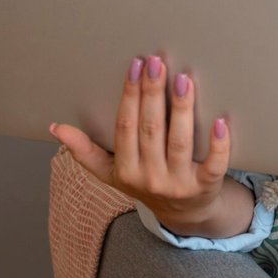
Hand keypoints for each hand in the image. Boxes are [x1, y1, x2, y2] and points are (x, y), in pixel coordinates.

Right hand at [50, 53, 231, 230]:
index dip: (130, 95)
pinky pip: (214, 164)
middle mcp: (151, 178)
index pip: (126, 126)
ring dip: (181, 109)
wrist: (186, 215)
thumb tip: (57, 128)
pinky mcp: (207, 186)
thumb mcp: (112, 172)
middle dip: (153, 93)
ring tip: (183, 80)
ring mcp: (179, 184)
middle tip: (157, 62)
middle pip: (151, 129)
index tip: (135, 66)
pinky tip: (220, 121)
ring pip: (179, 141)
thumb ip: (85, 151)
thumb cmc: (146, 184)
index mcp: (127, 170)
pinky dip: (218, 144)